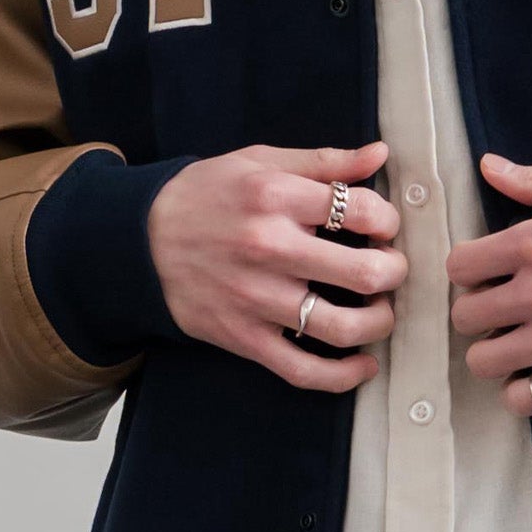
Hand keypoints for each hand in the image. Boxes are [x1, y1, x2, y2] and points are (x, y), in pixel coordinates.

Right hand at [147, 139, 405, 390]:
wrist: (137, 240)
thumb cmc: (208, 194)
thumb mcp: (261, 161)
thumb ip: (326, 161)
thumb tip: (380, 155)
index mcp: (278, 197)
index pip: (362, 212)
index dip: (388, 221)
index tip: (384, 227)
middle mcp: (270, 248)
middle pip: (363, 273)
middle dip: (394, 272)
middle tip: (391, 268)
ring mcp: (256, 299)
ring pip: (342, 328)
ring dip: (379, 323)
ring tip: (380, 311)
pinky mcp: (243, 337)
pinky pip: (302, 370)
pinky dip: (343, 376)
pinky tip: (363, 364)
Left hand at [447, 153, 531, 415]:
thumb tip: (486, 167)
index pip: (459, 266)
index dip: (471, 266)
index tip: (491, 268)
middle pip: (465, 317)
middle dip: (479, 307)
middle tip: (505, 302)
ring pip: (484, 362)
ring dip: (495, 349)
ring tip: (519, 337)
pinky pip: (523, 399)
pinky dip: (524, 389)